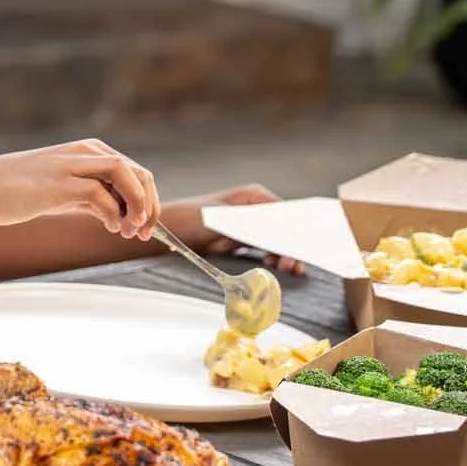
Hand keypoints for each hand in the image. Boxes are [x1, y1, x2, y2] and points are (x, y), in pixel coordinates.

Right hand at [0, 139, 161, 236]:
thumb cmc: (15, 190)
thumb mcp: (60, 190)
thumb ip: (89, 196)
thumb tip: (118, 215)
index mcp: (86, 151)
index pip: (134, 170)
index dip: (147, 199)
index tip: (146, 225)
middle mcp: (84, 152)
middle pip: (137, 172)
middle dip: (149, 204)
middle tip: (146, 232)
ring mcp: (72, 165)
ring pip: (126, 175)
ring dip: (139, 205)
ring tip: (133, 230)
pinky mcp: (61, 182)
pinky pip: (102, 194)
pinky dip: (115, 214)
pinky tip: (113, 228)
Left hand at [160, 184, 304, 275]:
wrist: (167, 231)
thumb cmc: (190, 218)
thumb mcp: (222, 220)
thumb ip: (248, 224)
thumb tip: (273, 230)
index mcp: (254, 196)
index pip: (284, 212)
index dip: (294, 230)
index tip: (299, 247)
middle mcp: (255, 208)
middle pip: (282, 227)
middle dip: (290, 246)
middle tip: (294, 264)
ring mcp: (251, 224)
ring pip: (275, 240)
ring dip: (282, 254)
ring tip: (289, 268)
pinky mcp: (243, 239)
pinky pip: (264, 249)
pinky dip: (271, 258)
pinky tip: (276, 267)